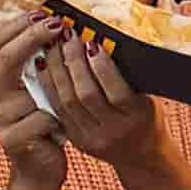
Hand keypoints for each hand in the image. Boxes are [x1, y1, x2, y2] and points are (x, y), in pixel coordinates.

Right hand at [0, 17, 102, 181]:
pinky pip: (45, 116)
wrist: (38, 169)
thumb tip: (53, 21)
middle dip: (34, 36)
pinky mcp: (12, 139)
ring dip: (57, 87)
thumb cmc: (42, 123)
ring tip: (71, 91)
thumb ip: (35, 62)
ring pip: (33, 88)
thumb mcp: (35, 89)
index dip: (20, 25)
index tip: (45, 14)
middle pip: (7, 57)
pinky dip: (60, 118)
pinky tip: (63, 127)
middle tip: (59, 25)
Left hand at [54, 50, 170, 182]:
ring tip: (52, 45)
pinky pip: (56, 109)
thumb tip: (103, 38)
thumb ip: (128, 74)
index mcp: (137, 116)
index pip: (117, 91)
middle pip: (86, 94)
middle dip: (74, 61)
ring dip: (56, 70)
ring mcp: (91, 138)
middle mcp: (114, 130)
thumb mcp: (147, 96)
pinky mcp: (76, 140)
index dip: (102, 66)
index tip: (92, 42)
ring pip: (67, 101)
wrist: (140, 153)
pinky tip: (43, 65)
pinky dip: (48, 85)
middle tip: (67, 36)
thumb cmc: (145, 115)